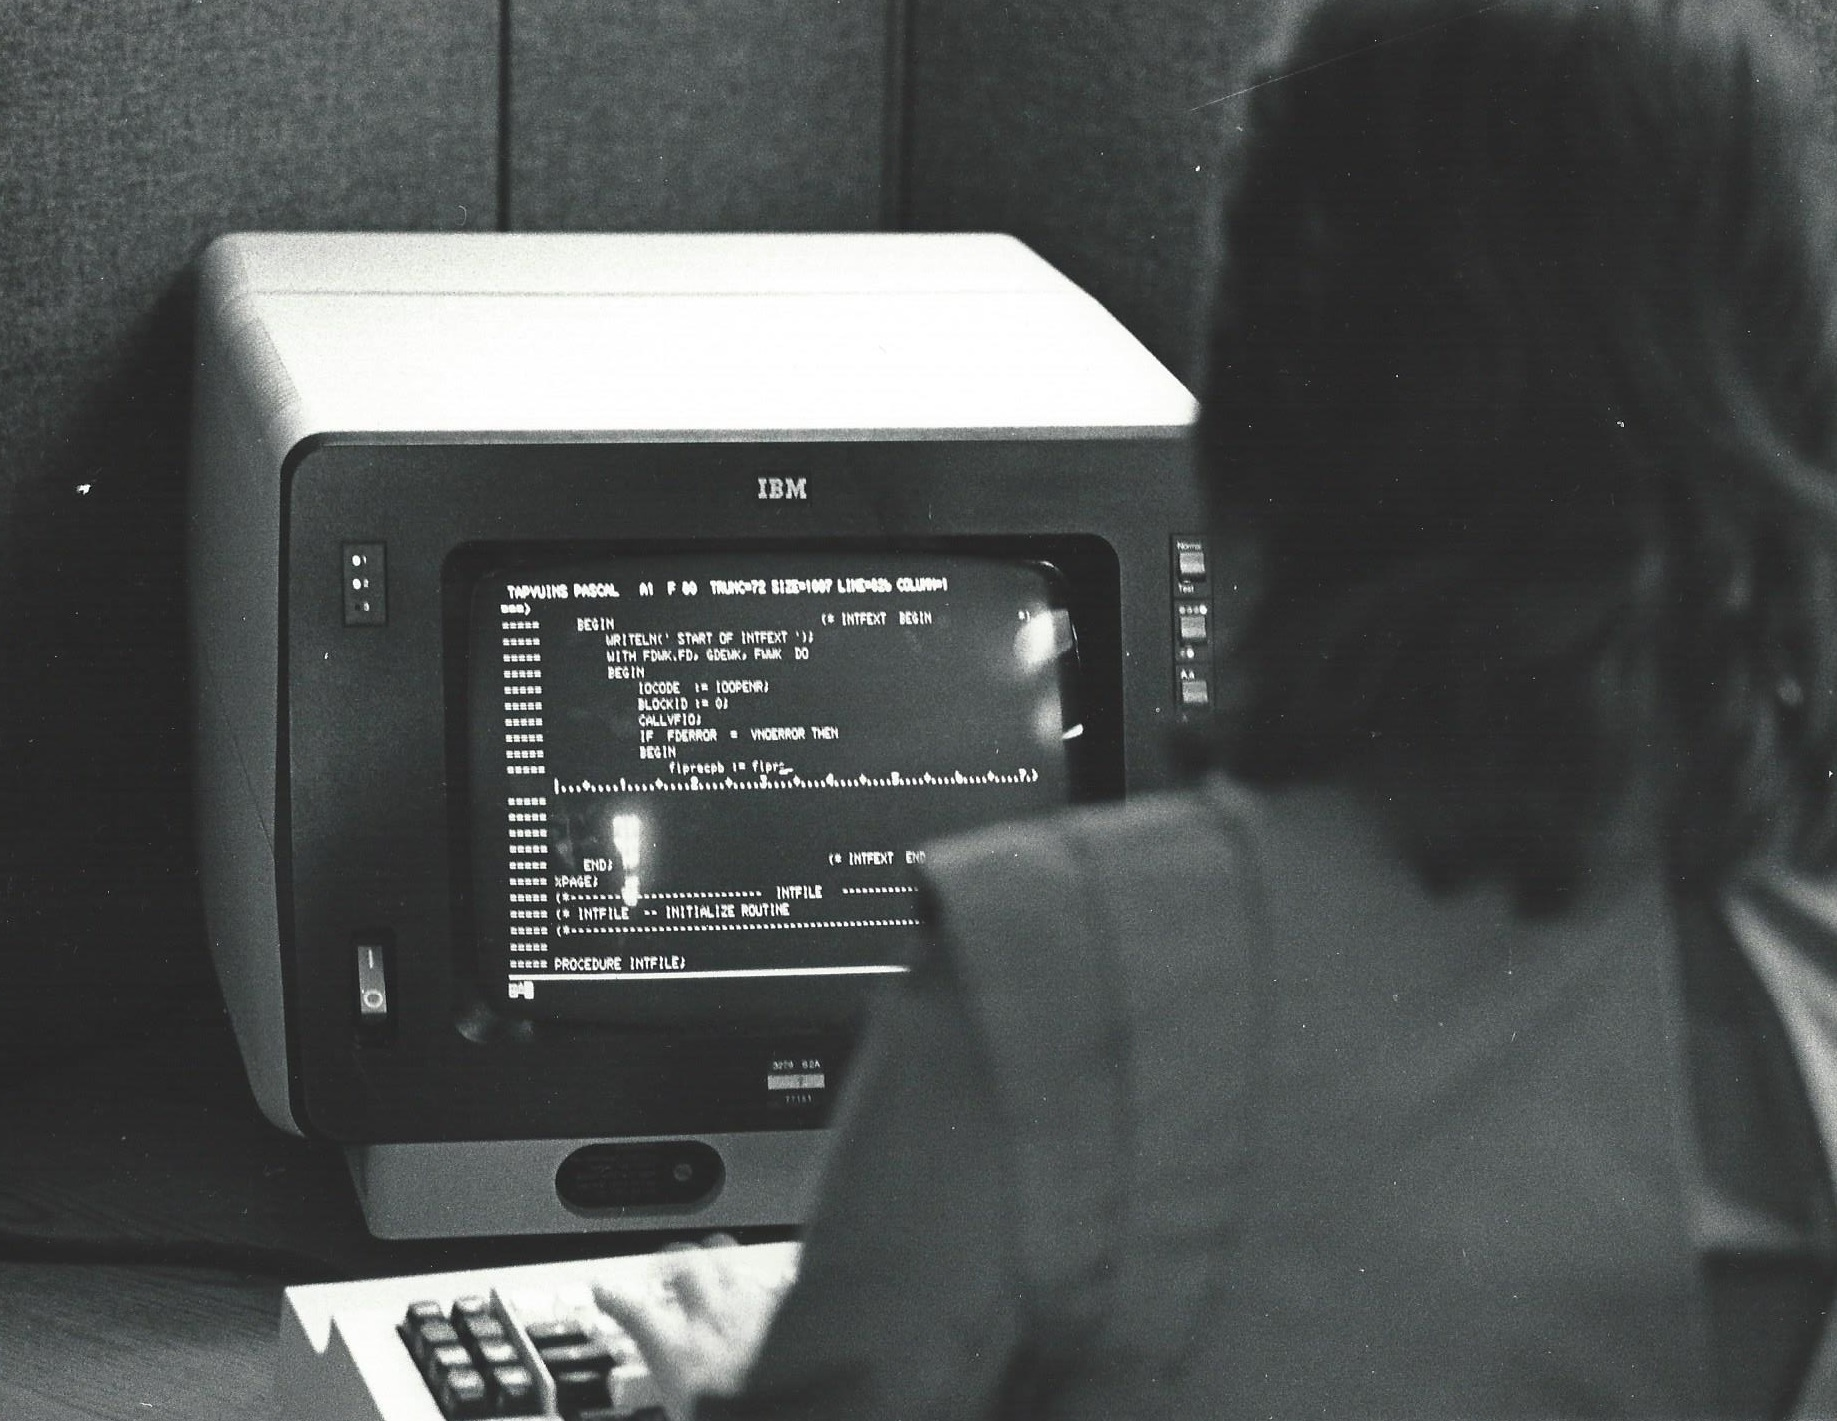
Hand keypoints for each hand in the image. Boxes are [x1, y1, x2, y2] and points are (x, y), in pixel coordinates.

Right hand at [593, 1236, 787, 1420]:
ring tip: (717, 1260)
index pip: (634, 1312)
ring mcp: (751, 1313)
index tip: (604, 1290)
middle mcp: (711, 1322)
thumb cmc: (729, 1417)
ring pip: (730, 1264)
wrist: (780, 1412)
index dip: (615, 1298)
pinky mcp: (783, 1316)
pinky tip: (768, 1290)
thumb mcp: (683, 1410)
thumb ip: (674, 1393)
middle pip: (687, 1266)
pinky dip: (765, 1287)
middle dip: (676, 1261)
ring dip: (720, 1263)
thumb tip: (674, 1397)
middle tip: (669, 1264)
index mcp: (677, 1353)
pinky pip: (772, 1286)